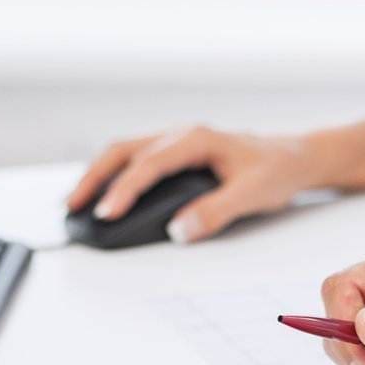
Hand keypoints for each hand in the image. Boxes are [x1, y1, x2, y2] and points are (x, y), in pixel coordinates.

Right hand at [66, 125, 327, 243]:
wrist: (293, 158)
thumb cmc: (275, 171)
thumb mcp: (254, 194)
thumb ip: (216, 212)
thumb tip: (178, 229)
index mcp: (197, 139)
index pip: (149, 164)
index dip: (124, 189)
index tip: (106, 213)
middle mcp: (180, 134)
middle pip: (123, 151)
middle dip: (94, 178)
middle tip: (72, 208)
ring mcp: (174, 141)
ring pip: (124, 152)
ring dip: (97, 175)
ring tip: (75, 203)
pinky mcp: (174, 153)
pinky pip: (134, 159)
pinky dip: (112, 175)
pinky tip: (101, 195)